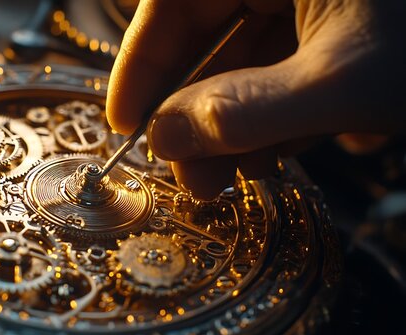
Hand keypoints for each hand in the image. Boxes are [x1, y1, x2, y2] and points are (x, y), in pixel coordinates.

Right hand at [107, 0, 405, 198]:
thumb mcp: (346, 79)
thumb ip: (245, 112)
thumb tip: (166, 138)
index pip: (172, 1)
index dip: (140, 64)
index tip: (125, 123)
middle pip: (205, 39)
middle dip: (194, 114)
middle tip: (189, 173)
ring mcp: (307, 1)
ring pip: (243, 62)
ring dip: (233, 127)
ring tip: (232, 179)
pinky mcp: (333, 27)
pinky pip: (282, 69)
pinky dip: (274, 116)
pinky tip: (276, 155)